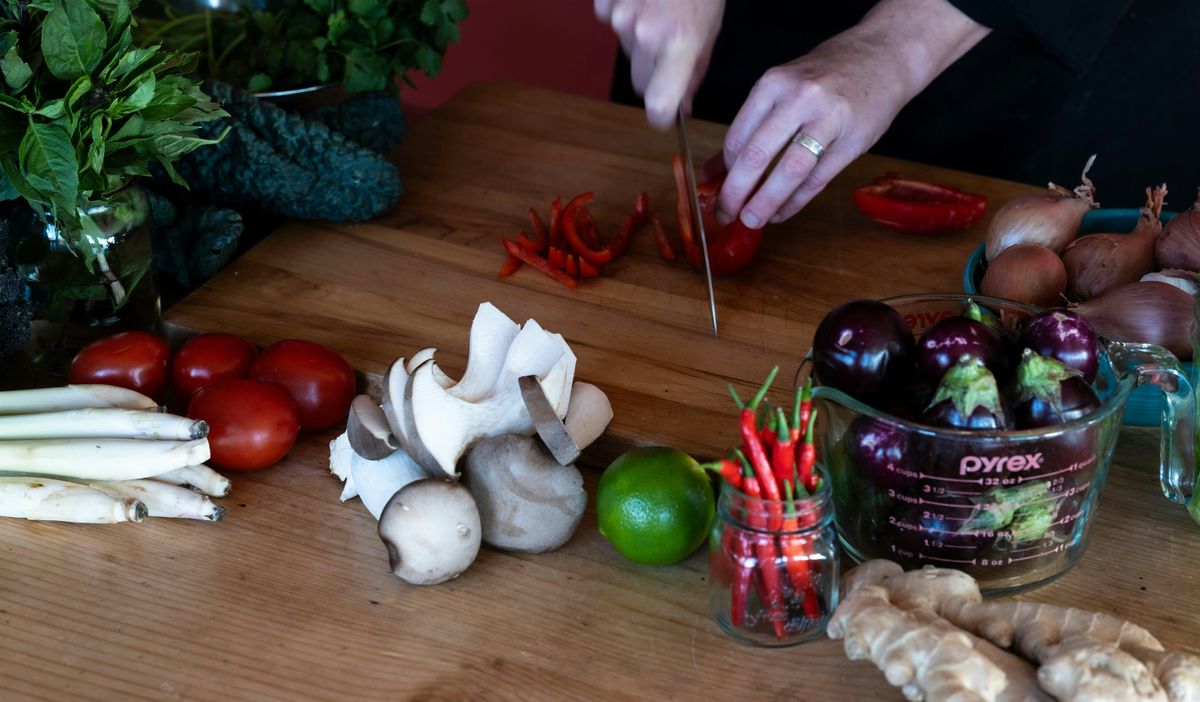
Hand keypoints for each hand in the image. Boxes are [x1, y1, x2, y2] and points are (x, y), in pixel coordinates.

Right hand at [594, 0, 724, 129]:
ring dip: (640, 43)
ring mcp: (621, 17)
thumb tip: (680, 107)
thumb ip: (693, 73)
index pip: (659, 104)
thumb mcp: (709, 32)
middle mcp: (646, 33)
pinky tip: (642, 1)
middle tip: (670, 49)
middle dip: (654, 74)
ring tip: (659, 15)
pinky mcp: (606, 4)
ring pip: (627, 53)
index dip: (661, 117)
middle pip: (640, 82)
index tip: (665, 117)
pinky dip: (624, 19)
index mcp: (679, 44)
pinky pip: (612, 26)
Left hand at [717, 0, 989, 226]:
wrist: (883, 56)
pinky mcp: (853, 141)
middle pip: (757, 156)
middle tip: (725, 214)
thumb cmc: (825, 75)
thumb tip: (713, 171)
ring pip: (789, 172)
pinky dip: (795, 202)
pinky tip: (782, 213)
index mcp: (773, 84)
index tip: (718, 190)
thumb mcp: (782, 87)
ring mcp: (828, 120)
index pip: (737, 137)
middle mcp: (799, 99)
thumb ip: (750, 126)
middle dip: (735, 193)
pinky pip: (817, 180)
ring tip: (751, 221)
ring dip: (766, 203)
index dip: (725, 171)